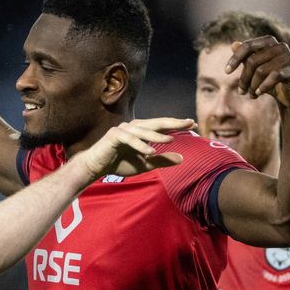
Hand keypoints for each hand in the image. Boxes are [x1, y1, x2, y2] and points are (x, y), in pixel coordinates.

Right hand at [80, 118, 194, 178]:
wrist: (96, 167)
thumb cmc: (119, 163)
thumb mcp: (145, 164)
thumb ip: (162, 160)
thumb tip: (182, 158)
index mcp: (142, 131)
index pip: (162, 126)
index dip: (177, 124)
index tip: (193, 124)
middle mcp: (134, 127)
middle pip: (156, 123)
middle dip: (172, 123)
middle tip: (188, 123)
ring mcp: (123, 129)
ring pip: (143, 130)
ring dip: (156, 136)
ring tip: (170, 140)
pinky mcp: (114, 135)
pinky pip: (129, 139)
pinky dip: (140, 145)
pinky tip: (150, 151)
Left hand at [225, 36, 289, 111]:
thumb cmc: (270, 80)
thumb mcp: (256, 68)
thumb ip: (246, 57)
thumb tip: (233, 44)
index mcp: (269, 42)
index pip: (247, 46)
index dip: (235, 58)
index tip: (226, 71)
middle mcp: (280, 47)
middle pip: (252, 61)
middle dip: (244, 79)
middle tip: (241, 92)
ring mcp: (288, 58)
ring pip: (260, 71)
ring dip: (252, 86)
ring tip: (251, 95)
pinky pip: (273, 77)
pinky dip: (263, 87)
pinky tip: (259, 93)